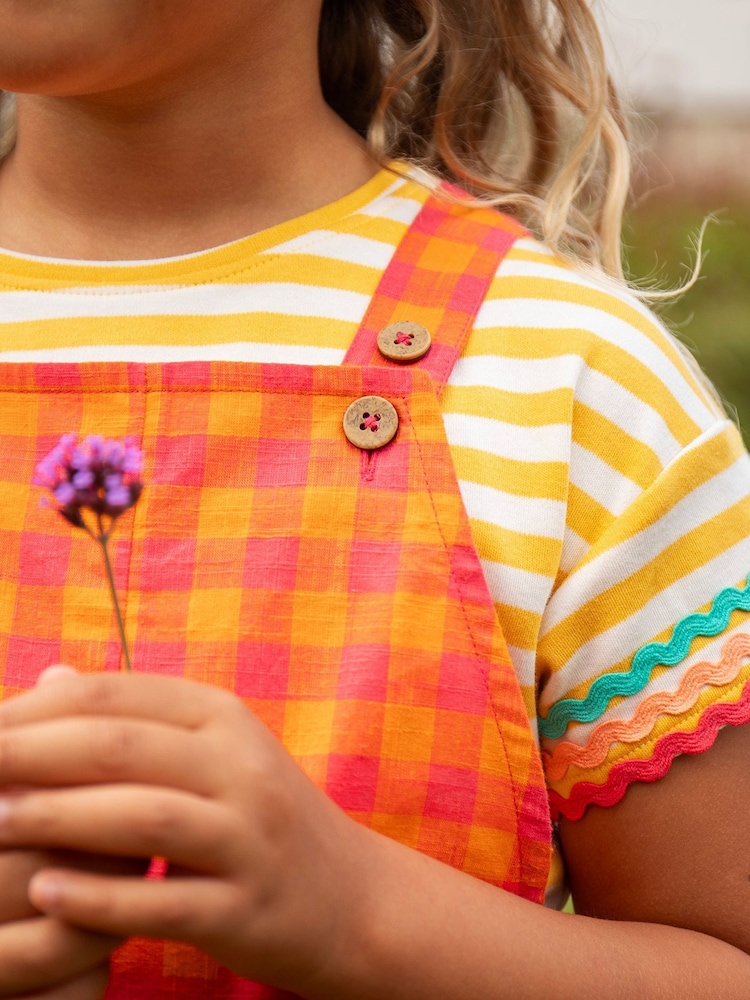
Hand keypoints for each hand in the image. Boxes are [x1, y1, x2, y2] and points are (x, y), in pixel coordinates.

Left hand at [0, 671, 371, 995]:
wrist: (354, 898)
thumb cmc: (261, 819)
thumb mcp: (213, 752)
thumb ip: (134, 718)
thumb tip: (47, 678)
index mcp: (225, 718)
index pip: (118, 697)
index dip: (37, 707)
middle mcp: (242, 766)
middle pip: (121, 748)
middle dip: (30, 754)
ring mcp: (251, 837)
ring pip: (142, 819)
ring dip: (57, 820)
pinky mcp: (249, 907)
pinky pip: (164, 903)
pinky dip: (100, 899)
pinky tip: (47, 897)